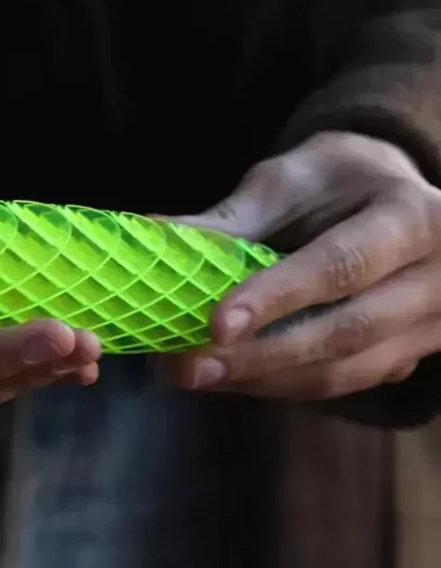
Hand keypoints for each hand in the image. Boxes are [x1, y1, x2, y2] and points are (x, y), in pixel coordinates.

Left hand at [163, 132, 440, 398]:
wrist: (393, 199)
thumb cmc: (338, 181)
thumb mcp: (291, 181)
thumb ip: (233, 220)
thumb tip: (154, 239)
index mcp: (413, 218)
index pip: (342, 266)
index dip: (277, 298)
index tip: (214, 324)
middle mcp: (438, 280)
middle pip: (347, 332)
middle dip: (261, 355)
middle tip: (189, 366)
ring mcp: (429, 329)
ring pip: (344, 373)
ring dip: (263, 380)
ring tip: (198, 375)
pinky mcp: (404, 359)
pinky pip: (341, 385)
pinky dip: (280, 386)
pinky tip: (232, 378)